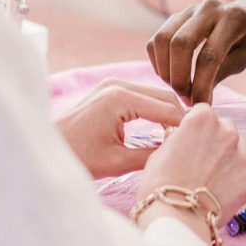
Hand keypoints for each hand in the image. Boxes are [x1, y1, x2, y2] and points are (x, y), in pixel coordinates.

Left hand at [55, 79, 183, 178]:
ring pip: (155, 95)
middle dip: (179, 118)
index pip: (166, 108)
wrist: (46, 149)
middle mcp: (117, 84)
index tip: (198, 144)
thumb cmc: (77, 157)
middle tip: (191, 142)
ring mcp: (112, 84)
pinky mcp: (109, 89)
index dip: (184, 127)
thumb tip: (178, 151)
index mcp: (120, 98)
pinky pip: (142, 97)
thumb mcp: (118, 162)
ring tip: (177, 139)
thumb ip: (152, 154)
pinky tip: (161, 130)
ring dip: (168, 114)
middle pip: (164, 97)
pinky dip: (154, 111)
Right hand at [136, 105, 245, 240]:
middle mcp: (225, 131)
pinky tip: (221, 191)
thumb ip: (176, 138)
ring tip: (213, 175)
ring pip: (240, 146)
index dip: (196, 127)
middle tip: (202, 160)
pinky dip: (236, 178)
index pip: (203, 112)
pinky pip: (245, 171)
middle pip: (225, 127)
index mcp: (202, 119)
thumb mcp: (159, 152)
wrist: (177, 217)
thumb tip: (179, 135)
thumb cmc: (160, 184)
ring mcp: (241, 154)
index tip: (191, 140)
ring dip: (230, 155)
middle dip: (216, 139)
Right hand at [147, 0, 245, 105]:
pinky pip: (157, 39)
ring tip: (179, 87)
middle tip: (187, 98)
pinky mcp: (176, 16)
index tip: (201, 104)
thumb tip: (198, 98)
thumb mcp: (243, 59)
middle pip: (180, 44)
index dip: (201, 85)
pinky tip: (171, 75)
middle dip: (179, 78)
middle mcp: (208, 8)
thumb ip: (220, 74)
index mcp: (232, 19)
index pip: (209, 56)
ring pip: (163, 39)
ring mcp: (189, 9)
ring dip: (165, 70)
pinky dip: (159, 61)